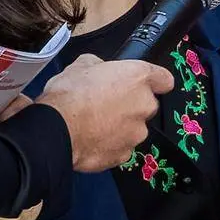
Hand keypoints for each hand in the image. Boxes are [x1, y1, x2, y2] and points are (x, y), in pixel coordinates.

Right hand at [36, 54, 172, 171]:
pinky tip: (91, 139)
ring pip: (134, 128)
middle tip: (106, 105)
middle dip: (130, 106)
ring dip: (120, 127)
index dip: (155, 82)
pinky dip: (110, 144)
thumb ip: (100, 66)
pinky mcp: (124, 154)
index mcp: (138, 78)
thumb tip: (99, 69)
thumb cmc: (68, 96)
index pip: (164, 79)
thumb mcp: (80, 65)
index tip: (146, 84)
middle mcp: (144, 105)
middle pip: (146, 105)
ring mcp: (136, 133)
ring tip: (94, 124)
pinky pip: (121, 147)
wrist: (56, 130)